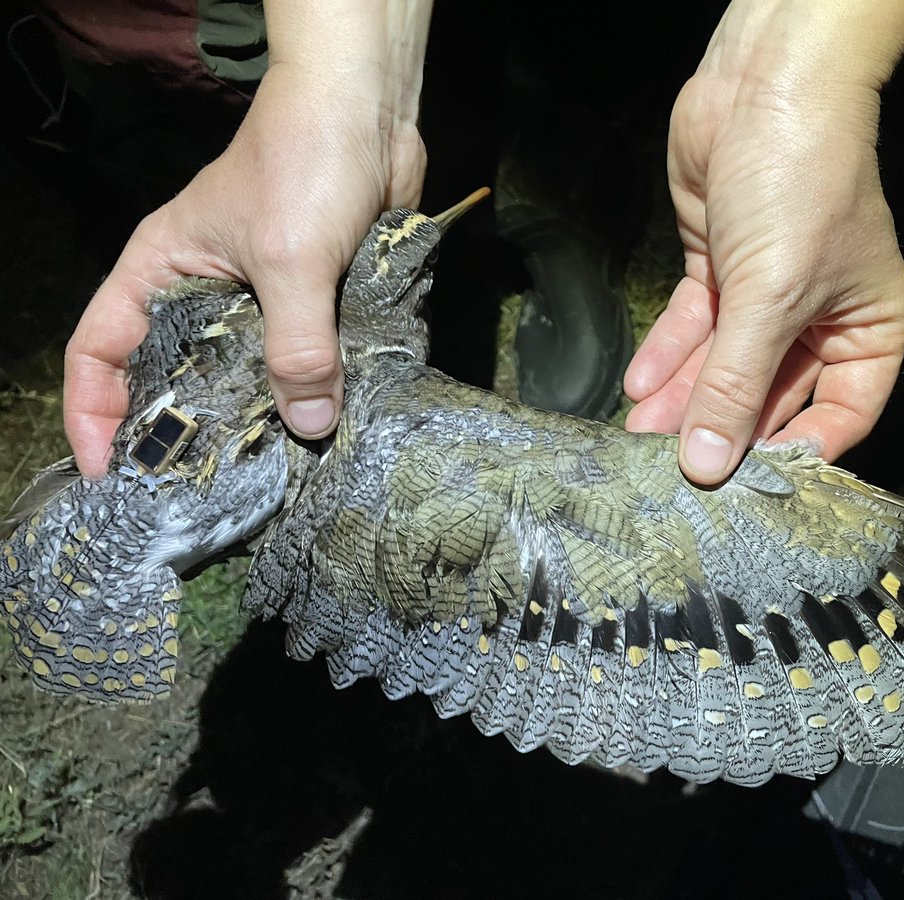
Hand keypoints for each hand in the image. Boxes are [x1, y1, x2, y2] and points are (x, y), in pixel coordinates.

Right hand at [64, 0, 432, 477]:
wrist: (370, 111)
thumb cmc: (306, 163)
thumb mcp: (292, 259)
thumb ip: (298, 344)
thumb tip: (309, 424)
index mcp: (162, 271)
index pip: (100, 350)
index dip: (93, 414)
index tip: (109, 473)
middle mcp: (203, 292)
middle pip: (173, 376)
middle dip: (184, 432)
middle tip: (198, 496)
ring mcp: (260, 298)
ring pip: (245, 374)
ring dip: (258, 419)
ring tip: (269, 479)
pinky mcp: (312, 300)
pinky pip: (302, 359)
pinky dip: (311, 392)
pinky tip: (326, 431)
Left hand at [624, 0, 903, 483]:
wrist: (762, 85)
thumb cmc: (802, 185)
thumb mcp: (772, 298)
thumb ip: (737, 385)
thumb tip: (708, 464)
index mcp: (868, 329)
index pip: (842, 415)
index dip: (798, 452)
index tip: (745, 484)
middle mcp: (820, 319)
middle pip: (769, 394)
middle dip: (719, 426)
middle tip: (668, 466)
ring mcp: (767, 294)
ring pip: (723, 363)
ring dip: (682, 397)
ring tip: (637, 434)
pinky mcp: (721, 268)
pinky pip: (694, 326)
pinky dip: (668, 353)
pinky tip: (639, 384)